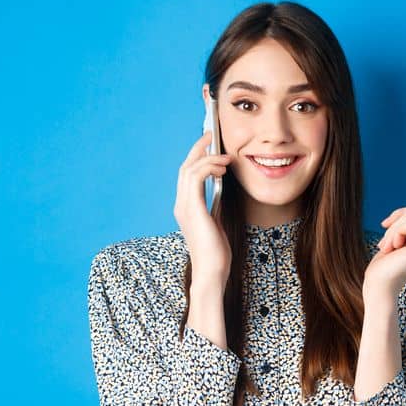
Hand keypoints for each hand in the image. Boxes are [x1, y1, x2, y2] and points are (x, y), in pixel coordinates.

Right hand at [175, 86, 232, 280]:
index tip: (213, 144)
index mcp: (187, 206)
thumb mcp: (218, 221)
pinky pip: (195, 178)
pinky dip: (208, 167)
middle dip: (199, 147)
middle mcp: (181, 203)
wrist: (213, 272)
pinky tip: (223, 167)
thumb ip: (216, 203)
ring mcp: (184, 206)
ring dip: (206, 156)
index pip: (188, 173)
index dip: (198, 156)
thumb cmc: (218, 252)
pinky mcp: (191, 209)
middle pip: (185, 166)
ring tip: (224, 152)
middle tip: (214, 134)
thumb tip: (223, 186)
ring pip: (188, 169)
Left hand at [366, 203, 405, 299]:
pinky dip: (395, 232)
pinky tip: (393, 248)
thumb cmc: (387, 262)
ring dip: (393, 229)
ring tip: (389, 247)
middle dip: (397, 222)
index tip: (391, 237)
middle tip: (388, 243)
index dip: (401, 217)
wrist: (379, 284)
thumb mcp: (403, 236)